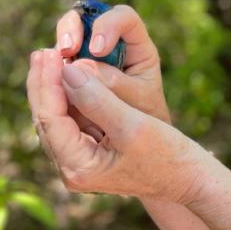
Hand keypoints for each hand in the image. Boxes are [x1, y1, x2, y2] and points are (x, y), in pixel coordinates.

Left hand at [27, 48, 208, 201]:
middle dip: (44, 84)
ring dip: (53, 89)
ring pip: (57, 120)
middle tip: (43, 51)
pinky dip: (69, 99)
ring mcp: (80, 163)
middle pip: (47, 120)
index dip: (48, 83)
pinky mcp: (91, 154)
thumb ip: (98, 98)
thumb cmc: (167, 155)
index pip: (51, 119)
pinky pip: (72, 122)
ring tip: (50, 58)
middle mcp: (72, 169)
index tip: (51, 52)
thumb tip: (68, 70)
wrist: (187, 178)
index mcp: (79, 167)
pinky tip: (68, 78)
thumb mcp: (134, 125)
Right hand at [55, 4, 169, 125]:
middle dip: (72, 29)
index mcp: (136, 46)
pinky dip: (50, 70)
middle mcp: (110, 45)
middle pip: (86, 18)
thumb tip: (78, 67)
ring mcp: (87, 56)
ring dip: (57, 49)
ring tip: (56, 68)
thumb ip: (114, 84)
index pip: (123, 17)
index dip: (108, 25)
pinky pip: (54, 62)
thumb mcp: (137, 102)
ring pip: (65, 38)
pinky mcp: (70, 71)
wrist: (136, 139)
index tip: (98, 49)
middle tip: (67, 50)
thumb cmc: (145, 116)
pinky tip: (50, 83)